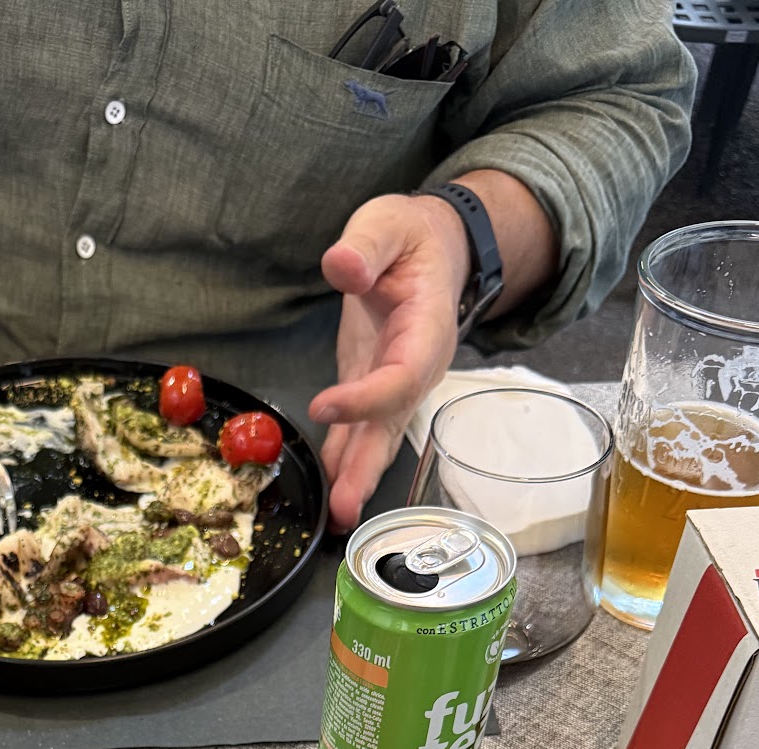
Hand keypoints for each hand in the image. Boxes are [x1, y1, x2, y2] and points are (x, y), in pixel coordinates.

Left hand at [310, 192, 470, 531]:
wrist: (432, 249)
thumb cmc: (409, 236)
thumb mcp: (387, 223)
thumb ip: (366, 244)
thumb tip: (343, 265)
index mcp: (426, 327)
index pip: (402, 374)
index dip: (368, 397)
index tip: (326, 406)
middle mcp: (417, 365)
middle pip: (394, 424)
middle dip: (369, 467)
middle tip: (346, 506)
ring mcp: (397, 381)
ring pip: (379, 437)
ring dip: (358, 476)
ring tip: (339, 515)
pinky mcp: (374, 386)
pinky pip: (362, 430)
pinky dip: (345, 458)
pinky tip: (332, 486)